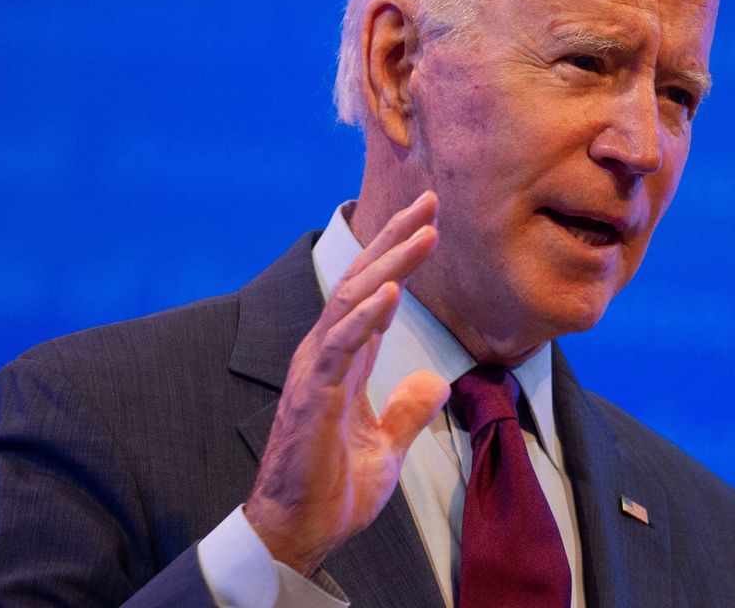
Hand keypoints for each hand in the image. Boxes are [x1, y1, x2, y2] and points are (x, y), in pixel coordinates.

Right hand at [243, 191, 451, 574]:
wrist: (300, 532)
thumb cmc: (333, 490)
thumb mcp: (387, 446)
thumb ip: (408, 410)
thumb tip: (435, 381)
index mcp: (344, 360)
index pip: (373, 293)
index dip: (400, 255)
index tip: (430, 221)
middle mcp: (326, 354)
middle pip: (362, 281)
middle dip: (396, 239)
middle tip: (432, 202)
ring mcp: (316, 371)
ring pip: (351, 301)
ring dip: (390, 264)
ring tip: (424, 232)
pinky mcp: (312, 395)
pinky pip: (340, 346)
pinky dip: (366, 315)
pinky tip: (392, 291)